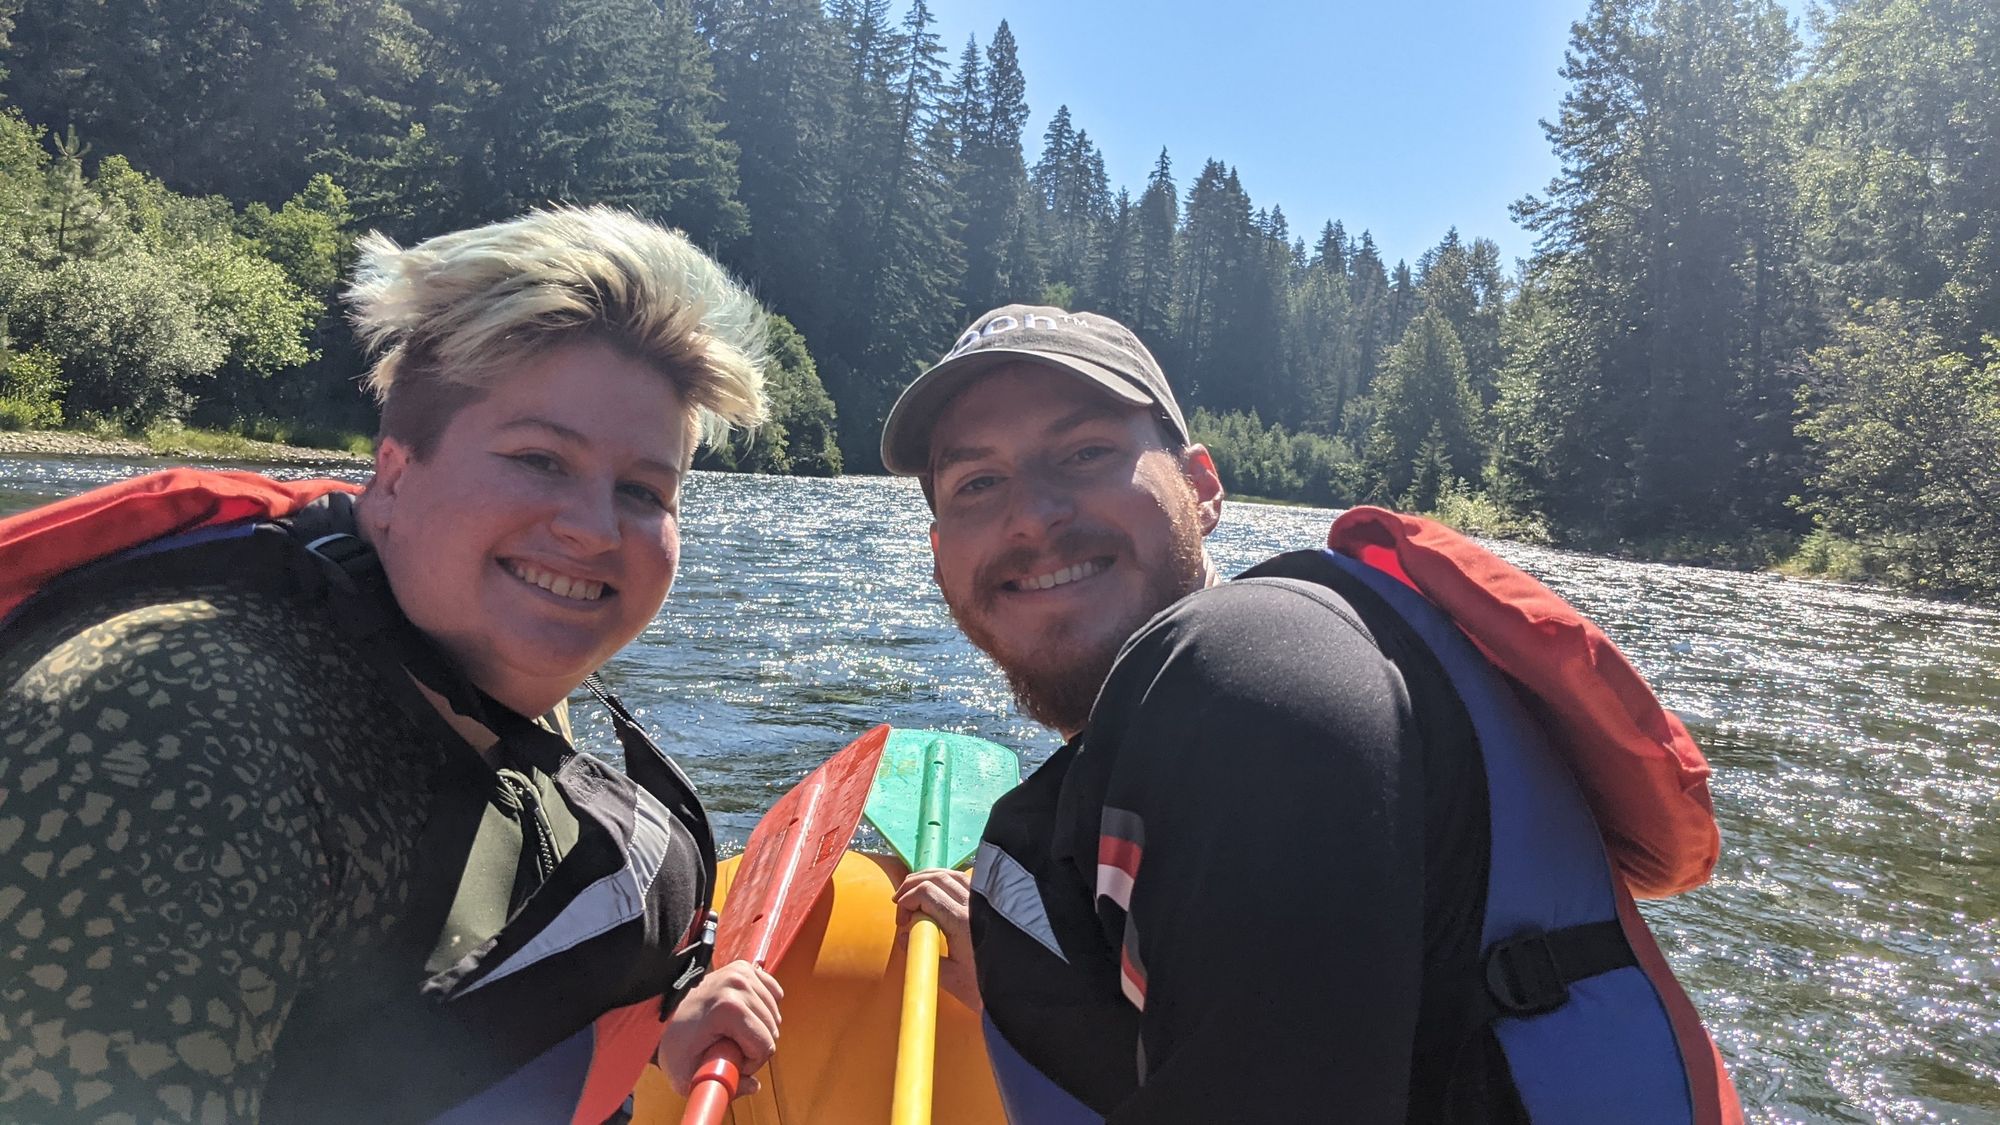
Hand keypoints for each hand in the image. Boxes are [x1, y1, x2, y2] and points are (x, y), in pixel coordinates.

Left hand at [657, 960, 784, 1097]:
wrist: (660, 1015)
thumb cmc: (674, 1045)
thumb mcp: (688, 1076)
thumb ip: (722, 1087)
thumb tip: (754, 1086)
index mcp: (728, 1008)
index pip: (765, 1046)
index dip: (750, 1064)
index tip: (729, 1062)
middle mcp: (738, 985)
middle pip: (772, 1030)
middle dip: (755, 1046)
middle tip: (730, 1048)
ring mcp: (742, 973)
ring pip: (774, 1014)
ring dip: (759, 1028)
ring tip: (733, 1033)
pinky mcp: (744, 968)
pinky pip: (774, 993)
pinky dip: (765, 1008)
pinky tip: (745, 1016)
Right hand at [894, 867, 979, 1012]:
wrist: (1016, 990)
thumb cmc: (984, 988)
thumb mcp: (947, 977)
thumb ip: (921, 953)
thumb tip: (904, 936)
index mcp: (962, 923)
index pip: (927, 893)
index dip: (907, 900)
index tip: (901, 918)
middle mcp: (974, 906)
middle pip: (937, 878)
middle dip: (912, 885)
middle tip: (900, 902)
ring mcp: (984, 903)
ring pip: (952, 874)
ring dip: (929, 878)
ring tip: (914, 892)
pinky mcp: (991, 905)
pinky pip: (966, 880)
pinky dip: (947, 879)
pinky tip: (938, 890)